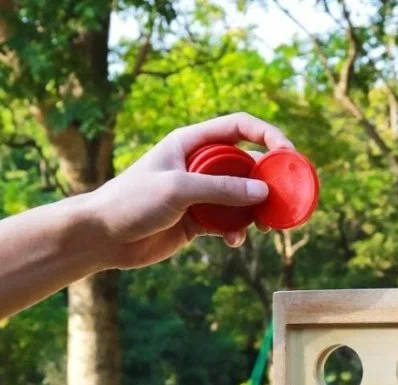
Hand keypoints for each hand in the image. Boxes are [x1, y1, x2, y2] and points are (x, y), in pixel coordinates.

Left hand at [82, 112, 292, 269]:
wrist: (105, 236)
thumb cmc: (132, 201)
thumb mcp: (178, 189)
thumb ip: (222, 189)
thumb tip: (263, 192)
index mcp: (191, 143)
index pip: (239, 127)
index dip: (267, 136)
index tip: (288, 154)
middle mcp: (199, 164)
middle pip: (247, 165)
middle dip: (269, 181)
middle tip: (284, 199)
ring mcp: (201, 193)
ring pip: (244, 197)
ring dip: (257, 212)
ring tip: (263, 227)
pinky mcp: (199, 220)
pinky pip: (231, 222)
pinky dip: (238, 231)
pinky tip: (233, 241)